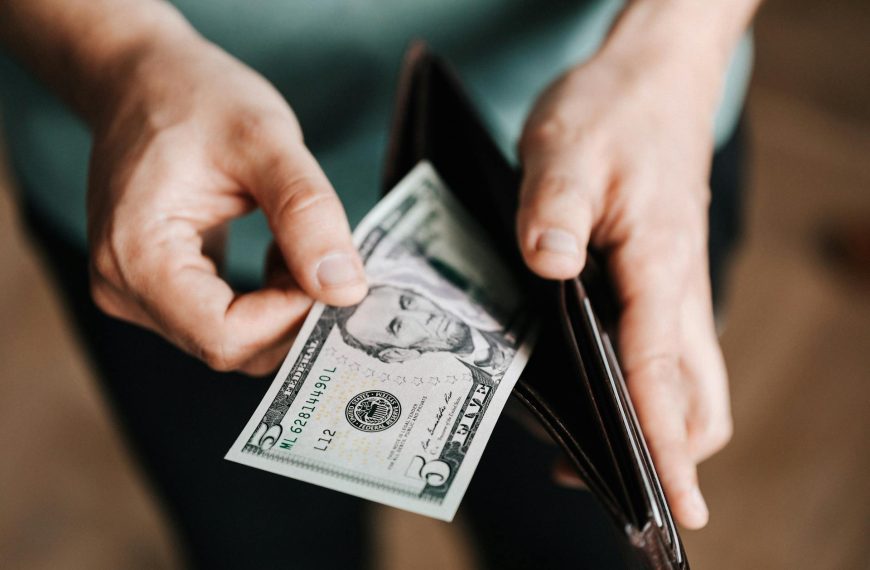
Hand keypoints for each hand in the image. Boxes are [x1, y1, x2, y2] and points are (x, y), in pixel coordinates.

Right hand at [87, 33, 366, 374]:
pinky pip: (223, 322)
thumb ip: (307, 214)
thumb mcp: (265, 140)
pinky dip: (266, 300)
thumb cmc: (195, 97)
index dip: (290, 318)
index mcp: (136, 255)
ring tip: (298, 245)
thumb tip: (345, 290)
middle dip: (292, 314)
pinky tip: (280, 254)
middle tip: (329, 259)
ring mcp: (135, 293)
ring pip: (231, 340)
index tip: (331, 273)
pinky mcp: (156, 289)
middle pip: (229, 346)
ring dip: (282, 306)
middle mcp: (123, 288)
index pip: (225, 336)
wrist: (143, 79)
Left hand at [520, 24, 731, 527]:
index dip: (666, 444)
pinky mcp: (658, 278)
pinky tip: (593, 388)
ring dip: (658, 423)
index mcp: (660, 264)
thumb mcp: (566, 147)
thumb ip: (553, 208)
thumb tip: (547, 267)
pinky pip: (664, 349)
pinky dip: (645, 386)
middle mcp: (677, 287)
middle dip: (670, 451)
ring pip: (687, 378)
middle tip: (618, 492)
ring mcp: (673, 286)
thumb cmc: (613, 109)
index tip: (674, 506)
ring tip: (594, 455)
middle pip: (697, 395)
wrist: (651, 78)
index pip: (663, 372)